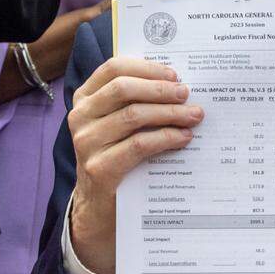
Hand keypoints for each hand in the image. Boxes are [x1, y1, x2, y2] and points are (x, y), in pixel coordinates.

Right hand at [68, 57, 204, 273]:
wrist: (97, 205)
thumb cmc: (116, 154)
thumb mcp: (118, 123)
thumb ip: (136, 100)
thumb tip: (177, 84)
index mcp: (85, 98)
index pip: (114, 68)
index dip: (146, 68)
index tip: (174, 74)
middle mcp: (80, 116)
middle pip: (124, 89)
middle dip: (161, 89)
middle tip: (187, 94)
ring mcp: (86, 142)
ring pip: (134, 116)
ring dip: (170, 113)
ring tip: (194, 116)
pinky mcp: (98, 168)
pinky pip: (139, 145)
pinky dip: (166, 138)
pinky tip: (183, 138)